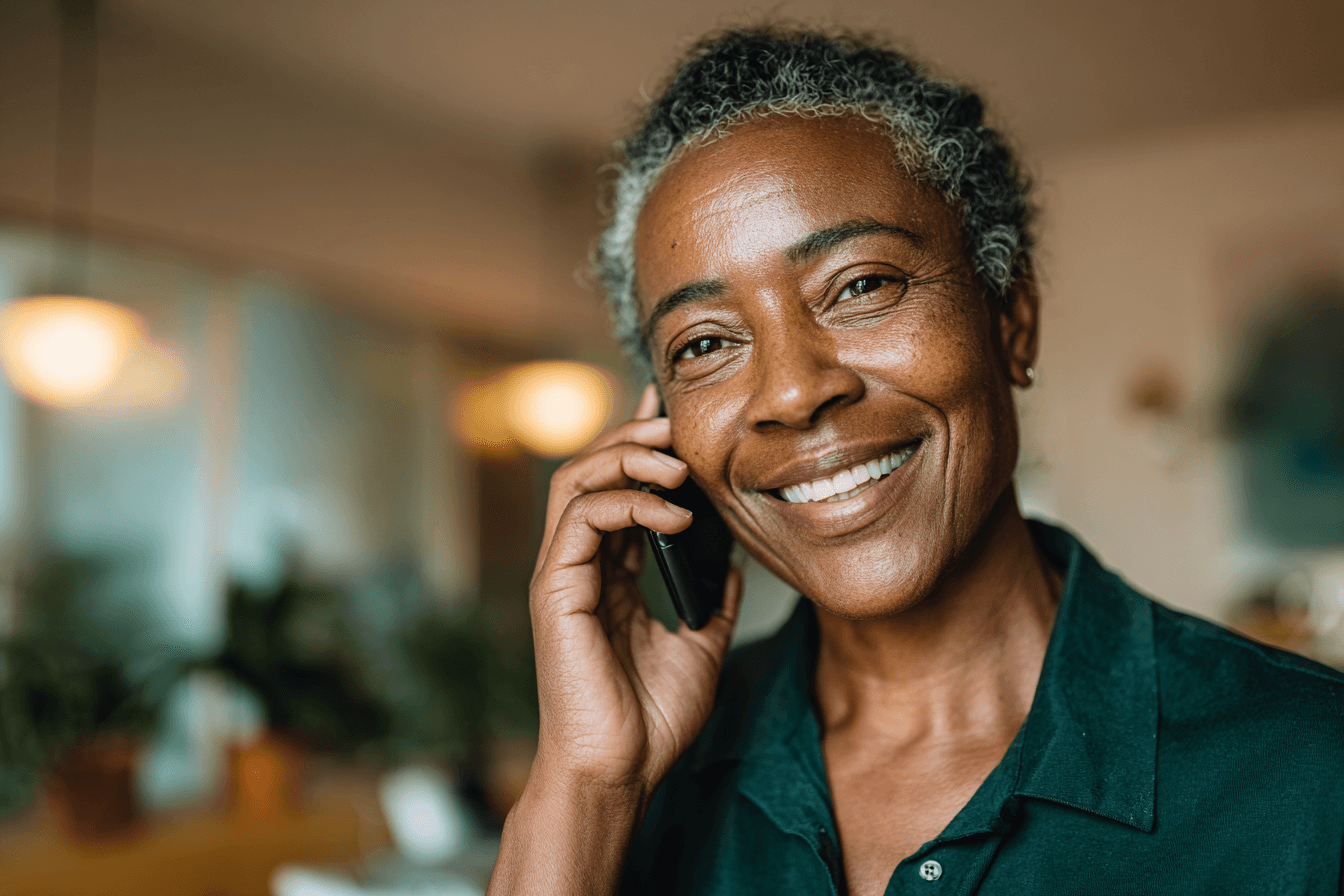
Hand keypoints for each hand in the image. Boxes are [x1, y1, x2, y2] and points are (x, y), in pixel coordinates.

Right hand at [527, 384, 742, 797]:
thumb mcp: (699, 646)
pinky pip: (582, 519)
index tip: (674, 417)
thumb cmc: (649, 721)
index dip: (641, 449)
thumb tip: (731, 560)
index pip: (617, 491)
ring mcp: (562, 575)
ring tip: (675, 461)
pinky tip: (672, 513)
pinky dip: (627, 502)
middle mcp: (578, 566)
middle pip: (590, 471)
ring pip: (576, 481)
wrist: (619, 772)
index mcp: (606, 575)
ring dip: (626, 458)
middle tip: (675, 426)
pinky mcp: (555, 589)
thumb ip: (710, 599)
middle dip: (632, 439)